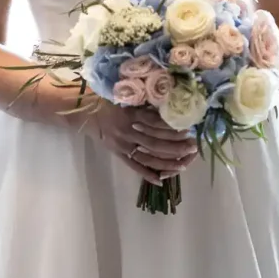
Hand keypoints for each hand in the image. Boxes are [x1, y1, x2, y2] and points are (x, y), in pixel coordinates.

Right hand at [81, 99, 197, 184]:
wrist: (86, 112)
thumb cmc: (108, 100)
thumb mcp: (126, 96)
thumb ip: (143, 103)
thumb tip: (167, 105)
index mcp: (131, 115)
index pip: (156, 124)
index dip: (172, 128)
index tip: (188, 130)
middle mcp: (128, 132)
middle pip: (155, 142)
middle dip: (176, 146)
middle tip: (192, 147)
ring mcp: (123, 145)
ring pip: (148, 156)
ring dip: (167, 161)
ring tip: (183, 164)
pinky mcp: (118, 154)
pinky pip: (134, 166)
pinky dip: (147, 174)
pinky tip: (160, 181)